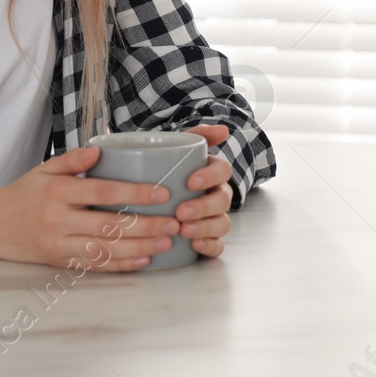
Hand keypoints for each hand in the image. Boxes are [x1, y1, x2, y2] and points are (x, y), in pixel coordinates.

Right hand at [0, 145, 188, 271]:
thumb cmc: (23, 193)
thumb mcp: (44, 169)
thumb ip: (73, 159)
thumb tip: (101, 149)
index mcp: (59, 191)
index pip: (103, 192)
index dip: (135, 193)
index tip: (162, 193)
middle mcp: (58, 219)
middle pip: (109, 225)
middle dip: (146, 226)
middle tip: (174, 224)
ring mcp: (58, 244)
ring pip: (105, 249)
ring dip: (139, 248)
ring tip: (165, 243)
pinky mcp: (58, 262)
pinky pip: (94, 266)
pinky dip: (120, 265)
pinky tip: (142, 261)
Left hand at [174, 124, 235, 258]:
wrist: (151, 196)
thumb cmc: (166, 170)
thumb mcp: (177, 149)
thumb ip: (197, 134)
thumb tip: (224, 130)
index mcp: (213, 173)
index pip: (223, 171)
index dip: (210, 176)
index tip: (190, 181)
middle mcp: (218, 195)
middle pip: (223, 200)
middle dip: (204, 207)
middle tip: (181, 212)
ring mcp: (215, 217)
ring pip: (222, 224)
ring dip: (206, 228)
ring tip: (184, 231)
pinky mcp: (208, 238)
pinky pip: (218, 245)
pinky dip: (210, 246)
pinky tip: (194, 245)